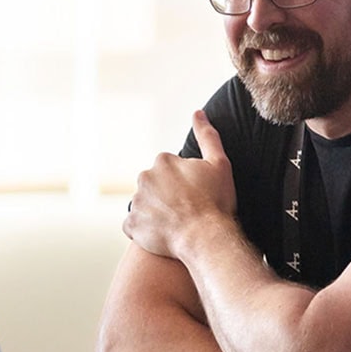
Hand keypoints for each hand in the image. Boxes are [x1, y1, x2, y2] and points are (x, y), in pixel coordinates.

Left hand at [123, 110, 237, 257]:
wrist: (205, 238)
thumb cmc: (216, 201)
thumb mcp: (219, 164)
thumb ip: (207, 136)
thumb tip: (198, 113)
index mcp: (163, 161)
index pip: (170, 169)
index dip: (185, 182)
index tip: (197, 193)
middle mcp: (144, 177)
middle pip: (155, 185)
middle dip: (167, 194)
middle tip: (188, 209)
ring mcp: (136, 202)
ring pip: (145, 204)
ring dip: (156, 211)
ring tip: (177, 223)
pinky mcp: (131, 225)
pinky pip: (135, 225)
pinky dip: (145, 229)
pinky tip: (163, 233)